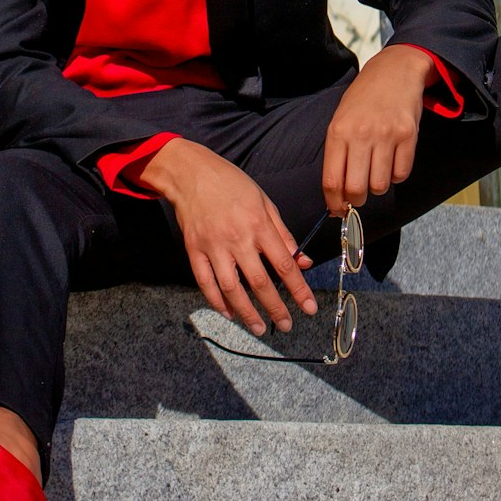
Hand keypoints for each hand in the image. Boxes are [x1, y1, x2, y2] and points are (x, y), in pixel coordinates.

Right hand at [129, 138, 317, 336]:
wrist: (191, 173)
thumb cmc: (232, 184)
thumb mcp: (264, 201)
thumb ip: (283, 233)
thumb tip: (302, 260)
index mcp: (258, 224)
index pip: (284, 264)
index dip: (298, 289)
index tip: (309, 308)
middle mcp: (237, 237)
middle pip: (259, 282)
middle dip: (275, 308)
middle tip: (286, 325)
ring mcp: (212, 245)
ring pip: (231, 288)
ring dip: (246, 312)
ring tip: (258, 328)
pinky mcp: (193, 249)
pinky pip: (205, 281)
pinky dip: (216, 301)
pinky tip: (228, 312)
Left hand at [321, 45, 437, 214]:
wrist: (394, 71)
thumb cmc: (363, 100)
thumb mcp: (341, 119)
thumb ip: (338, 154)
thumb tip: (338, 195)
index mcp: (338, 131)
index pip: (332, 180)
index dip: (334, 203)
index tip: (338, 210)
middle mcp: (361, 134)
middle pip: (356, 189)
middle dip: (356, 201)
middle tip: (358, 195)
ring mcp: (386, 135)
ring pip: (380, 186)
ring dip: (377, 186)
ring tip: (375, 170)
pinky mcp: (408, 136)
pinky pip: (401, 175)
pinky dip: (395, 176)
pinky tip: (391, 161)